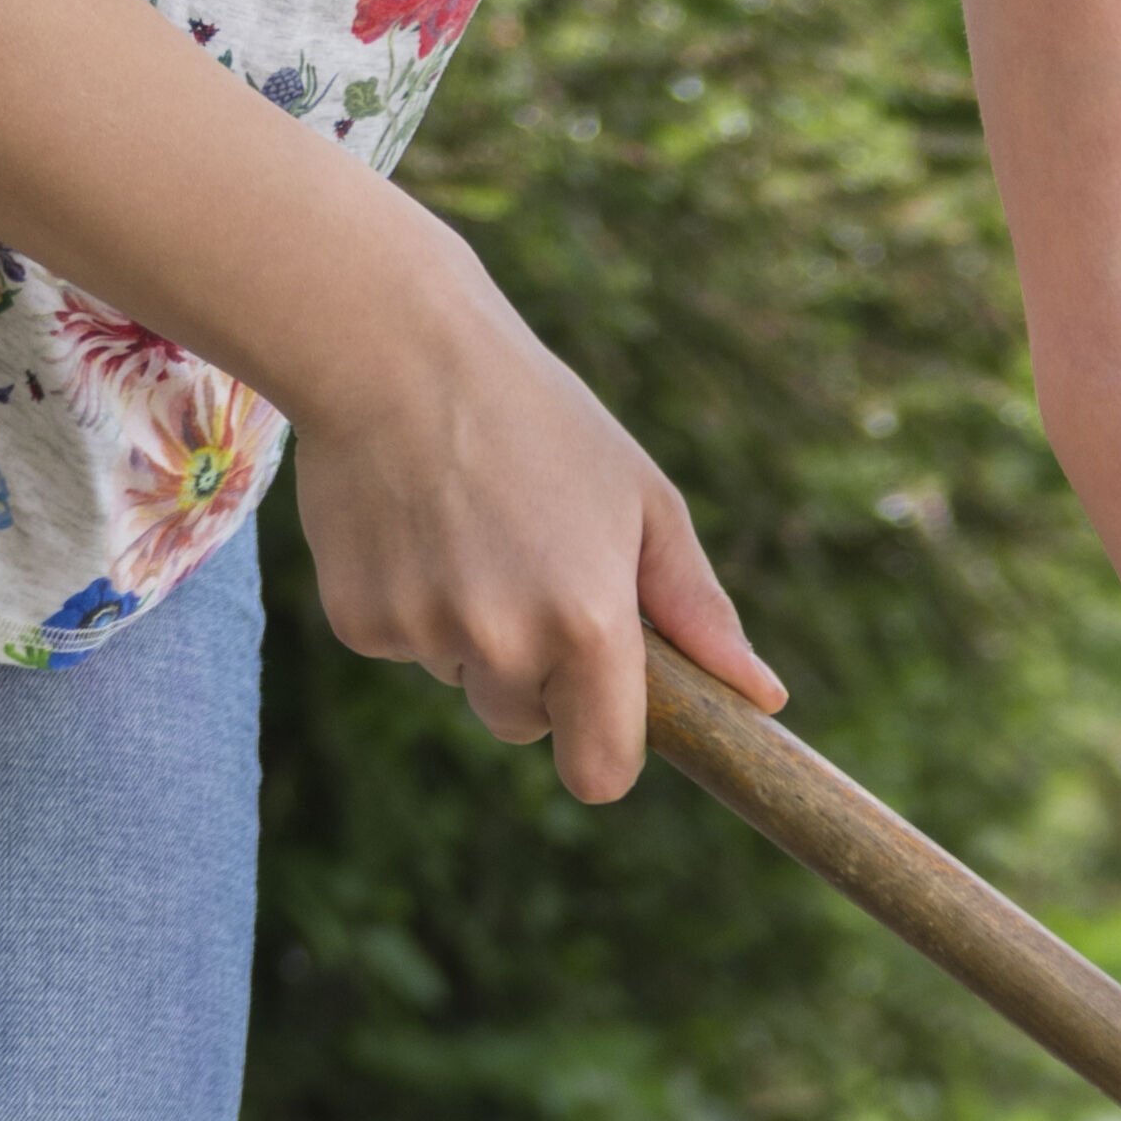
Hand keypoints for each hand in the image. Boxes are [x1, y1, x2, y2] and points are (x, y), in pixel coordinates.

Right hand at [287, 239, 773, 800]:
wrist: (394, 347)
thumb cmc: (538, 419)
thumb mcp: (641, 501)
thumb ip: (697, 610)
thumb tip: (762, 696)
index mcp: (590, 626)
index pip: (601, 773)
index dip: (603, 751)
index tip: (599, 717)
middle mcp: (505, 644)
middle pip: (525, 725)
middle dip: (534, 676)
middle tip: (528, 569)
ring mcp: (425, 635)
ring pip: (463, 680)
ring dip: (471, 633)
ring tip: (468, 529)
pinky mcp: (358, 621)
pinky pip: (401, 645)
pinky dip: (409, 602)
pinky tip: (413, 524)